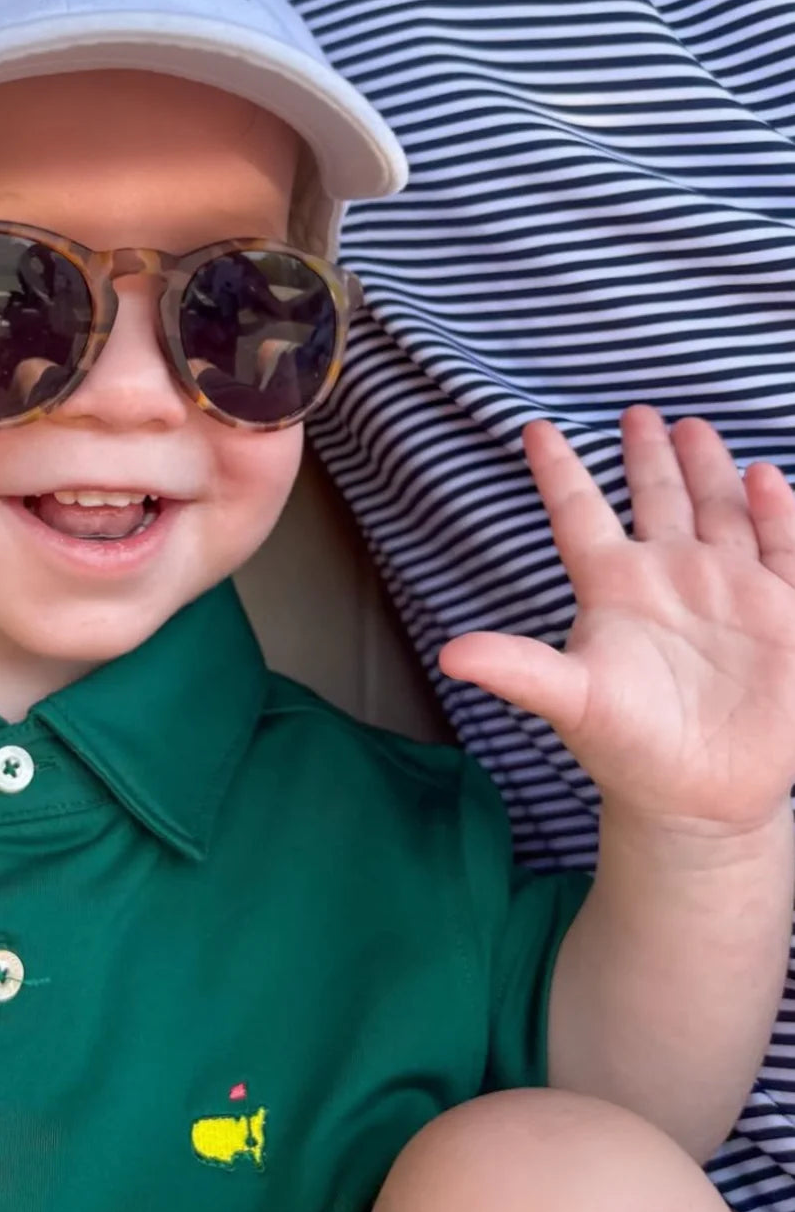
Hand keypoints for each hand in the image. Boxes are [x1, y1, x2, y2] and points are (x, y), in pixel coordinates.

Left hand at [439, 406, 794, 832]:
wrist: (699, 799)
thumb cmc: (628, 748)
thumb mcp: (572, 701)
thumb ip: (518, 669)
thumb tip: (450, 655)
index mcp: (612, 586)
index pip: (579, 512)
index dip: (559, 471)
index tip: (533, 428)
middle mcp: (669, 576)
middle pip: (656, 498)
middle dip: (649, 456)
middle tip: (638, 412)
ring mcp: (726, 590)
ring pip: (719, 511)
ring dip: (709, 471)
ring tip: (694, 428)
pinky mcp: (781, 613)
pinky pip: (783, 551)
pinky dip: (778, 515)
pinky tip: (766, 478)